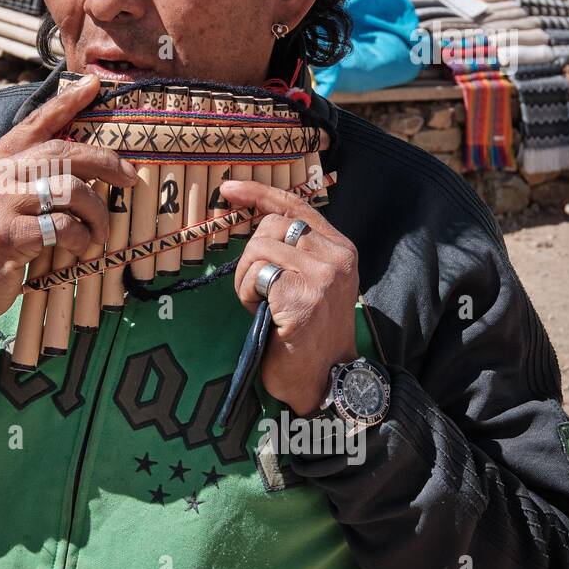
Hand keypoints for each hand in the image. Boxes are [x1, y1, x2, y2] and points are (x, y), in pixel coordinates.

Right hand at [0, 75, 139, 325]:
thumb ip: (25, 178)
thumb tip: (80, 167)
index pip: (33, 123)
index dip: (66, 103)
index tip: (93, 86)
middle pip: (61, 152)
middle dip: (104, 162)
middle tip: (129, 177)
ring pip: (69, 188)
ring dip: (95, 211)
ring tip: (99, 231)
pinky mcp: (7, 235)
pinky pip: (62, 226)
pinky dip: (79, 237)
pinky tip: (78, 247)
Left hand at [221, 180, 359, 415]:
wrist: (324, 378)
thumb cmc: (307, 333)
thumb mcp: (310, 282)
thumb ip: (295, 250)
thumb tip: (256, 219)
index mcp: (340, 249)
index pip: (297, 206)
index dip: (259, 193)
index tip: (228, 189)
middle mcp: (337, 257)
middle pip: (271, 227)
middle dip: (251, 257)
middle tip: (257, 290)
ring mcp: (323, 275)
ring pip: (259, 249)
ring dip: (248, 279)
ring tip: (264, 306)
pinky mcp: (304, 294)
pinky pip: (257, 275)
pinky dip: (249, 294)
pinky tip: (264, 315)